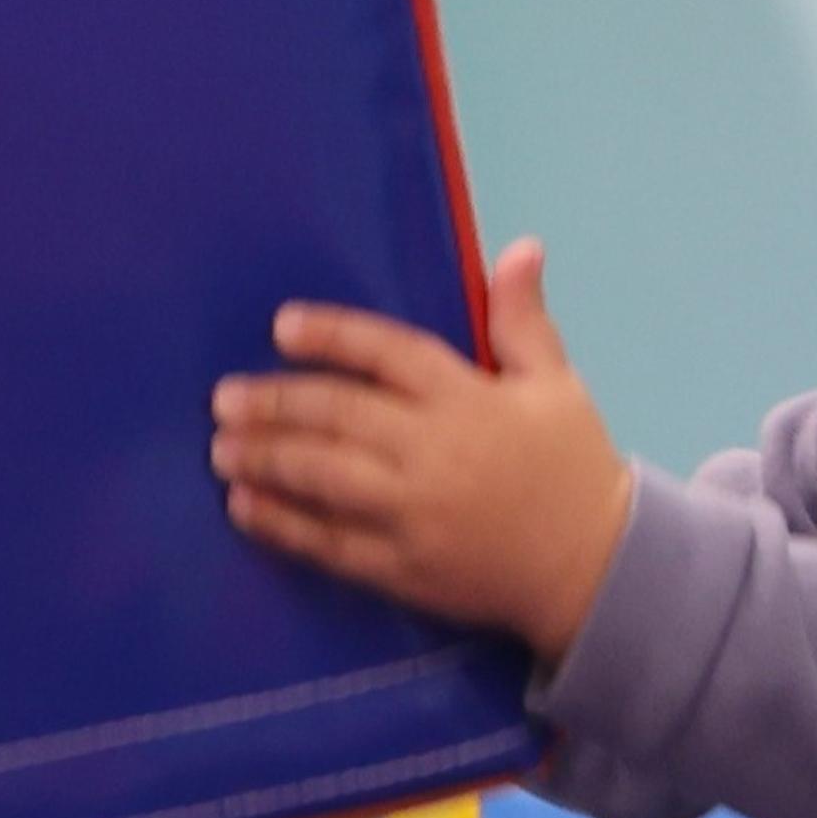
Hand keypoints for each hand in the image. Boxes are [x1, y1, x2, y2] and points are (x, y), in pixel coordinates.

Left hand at [210, 238, 635, 661]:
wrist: (596, 569)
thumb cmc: (573, 467)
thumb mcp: (557, 385)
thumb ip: (522, 320)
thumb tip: (520, 248)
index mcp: (468, 398)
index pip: (388, 353)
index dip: (333, 336)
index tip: (282, 326)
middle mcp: (434, 451)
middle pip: (338, 415)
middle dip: (275, 404)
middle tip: (223, 398)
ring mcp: (414, 513)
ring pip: (323, 477)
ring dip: (266, 458)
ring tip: (220, 447)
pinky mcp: (404, 567)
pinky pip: (330, 543)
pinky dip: (283, 524)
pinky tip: (244, 507)